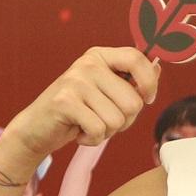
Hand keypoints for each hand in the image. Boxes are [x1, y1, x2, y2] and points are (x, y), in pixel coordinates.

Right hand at [8, 45, 159, 160]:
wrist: (36, 128)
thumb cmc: (77, 112)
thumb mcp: (106, 92)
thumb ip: (131, 81)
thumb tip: (158, 67)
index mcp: (100, 56)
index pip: (138, 59)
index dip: (149, 83)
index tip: (147, 98)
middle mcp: (88, 64)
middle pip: (133, 101)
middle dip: (125, 121)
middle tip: (103, 119)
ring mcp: (75, 81)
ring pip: (117, 119)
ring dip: (106, 132)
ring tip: (88, 124)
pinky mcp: (65, 102)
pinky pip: (98, 129)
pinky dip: (91, 139)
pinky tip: (79, 132)